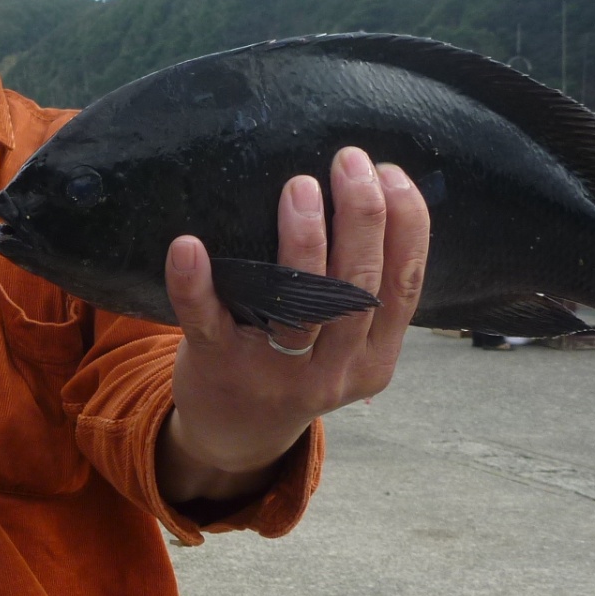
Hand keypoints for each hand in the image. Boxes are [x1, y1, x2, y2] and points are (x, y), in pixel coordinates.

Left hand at [157, 146, 429, 505]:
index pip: (404, 286)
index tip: (390, 172)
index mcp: (374, 359)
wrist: (233, 436)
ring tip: (301, 186)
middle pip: (355, 288)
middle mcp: (331, 370)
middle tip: (349, 160)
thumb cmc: (294, 368)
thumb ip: (362, 295)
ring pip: (296, 305)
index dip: (406, 225)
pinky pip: (206, 321)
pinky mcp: (217, 366)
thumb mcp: (347, 348)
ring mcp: (274, 372)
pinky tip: (188, 245)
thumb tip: (375, 196)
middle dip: (360, 216)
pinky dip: (194, 283)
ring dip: (302, 241)